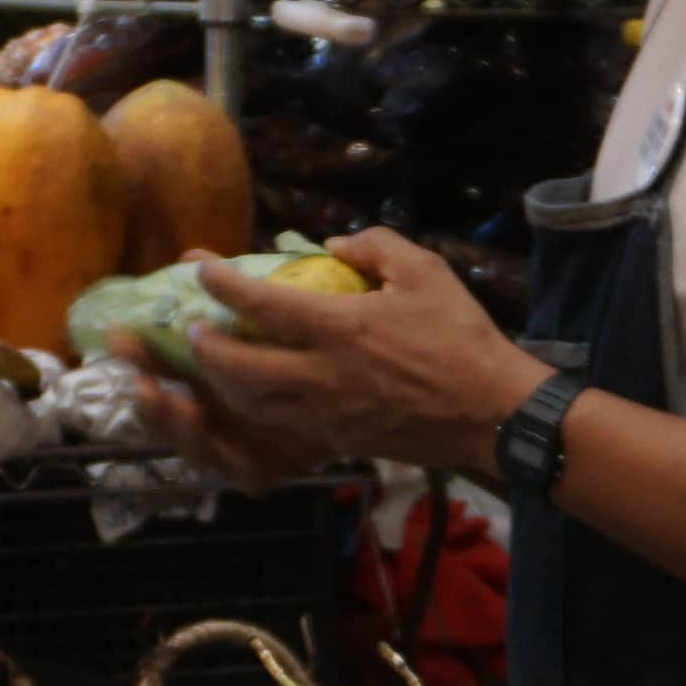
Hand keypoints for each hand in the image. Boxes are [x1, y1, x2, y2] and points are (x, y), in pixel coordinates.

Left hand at [128, 228, 547, 486]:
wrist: (493, 413)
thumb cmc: (462, 338)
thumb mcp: (426, 272)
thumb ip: (374, 247)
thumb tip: (333, 244)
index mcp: (340, 328)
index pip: (260, 303)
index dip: (221, 284)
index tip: (200, 268)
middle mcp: (324, 376)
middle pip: (239, 367)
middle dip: (205, 349)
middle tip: (193, 331)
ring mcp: (329, 415)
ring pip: (255, 406)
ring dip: (226, 384)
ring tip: (218, 365)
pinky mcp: (342, 441)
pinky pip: (290, 424)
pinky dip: (267, 407)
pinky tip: (269, 391)